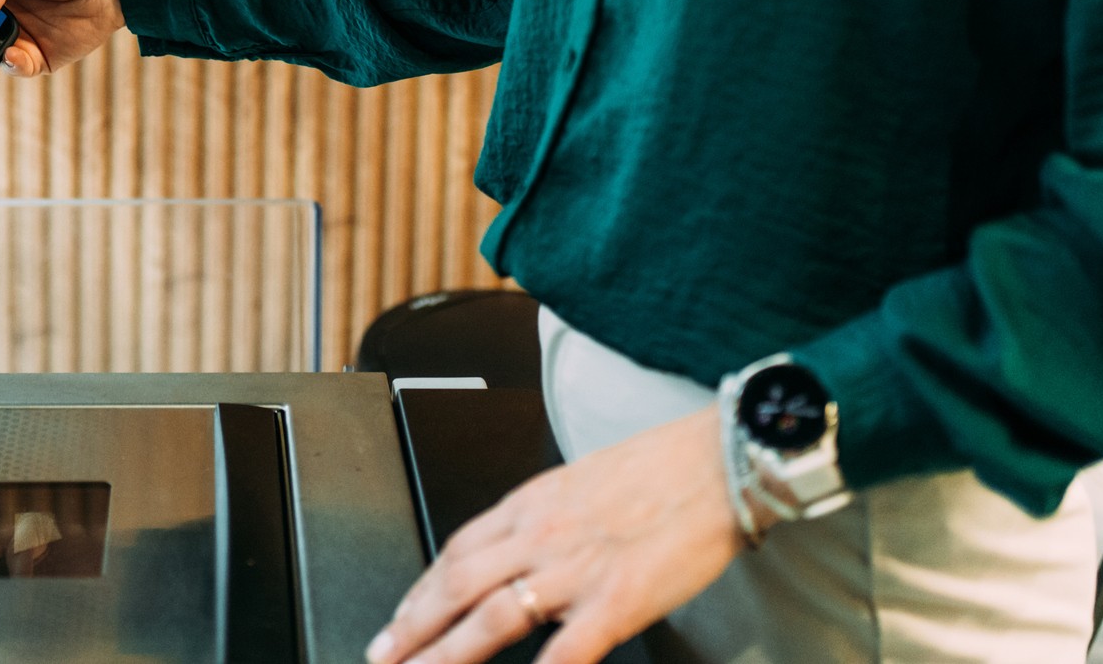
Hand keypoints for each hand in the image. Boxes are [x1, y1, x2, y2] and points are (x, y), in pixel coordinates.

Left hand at [368, 406, 742, 663]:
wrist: (720, 459)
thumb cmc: (662, 469)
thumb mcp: (583, 481)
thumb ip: (546, 519)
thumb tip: (519, 550)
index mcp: (533, 503)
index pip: (456, 549)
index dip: (420, 589)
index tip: (399, 618)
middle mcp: (541, 533)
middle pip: (455, 585)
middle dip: (411, 626)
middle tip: (382, 655)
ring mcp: (575, 569)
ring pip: (488, 617)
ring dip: (443, 652)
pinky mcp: (616, 600)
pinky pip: (564, 650)